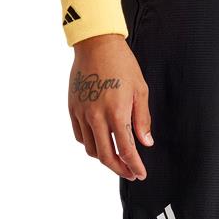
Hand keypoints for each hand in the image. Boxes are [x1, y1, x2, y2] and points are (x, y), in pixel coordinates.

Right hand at [68, 34, 152, 180]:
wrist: (95, 44)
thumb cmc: (122, 63)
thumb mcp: (140, 90)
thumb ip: (142, 119)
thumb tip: (145, 142)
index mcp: (116, 112)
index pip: (126, 150)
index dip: (134, 166)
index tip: (140, 174)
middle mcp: (96, 116)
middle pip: (106, 156)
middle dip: (120, 169)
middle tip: (130, 174)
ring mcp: (82, 113)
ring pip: (91, 149)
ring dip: (104, 159)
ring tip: (117, 159)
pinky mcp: (73, 109)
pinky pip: (80, 136)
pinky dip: (91, 145)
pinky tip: (101, 142)